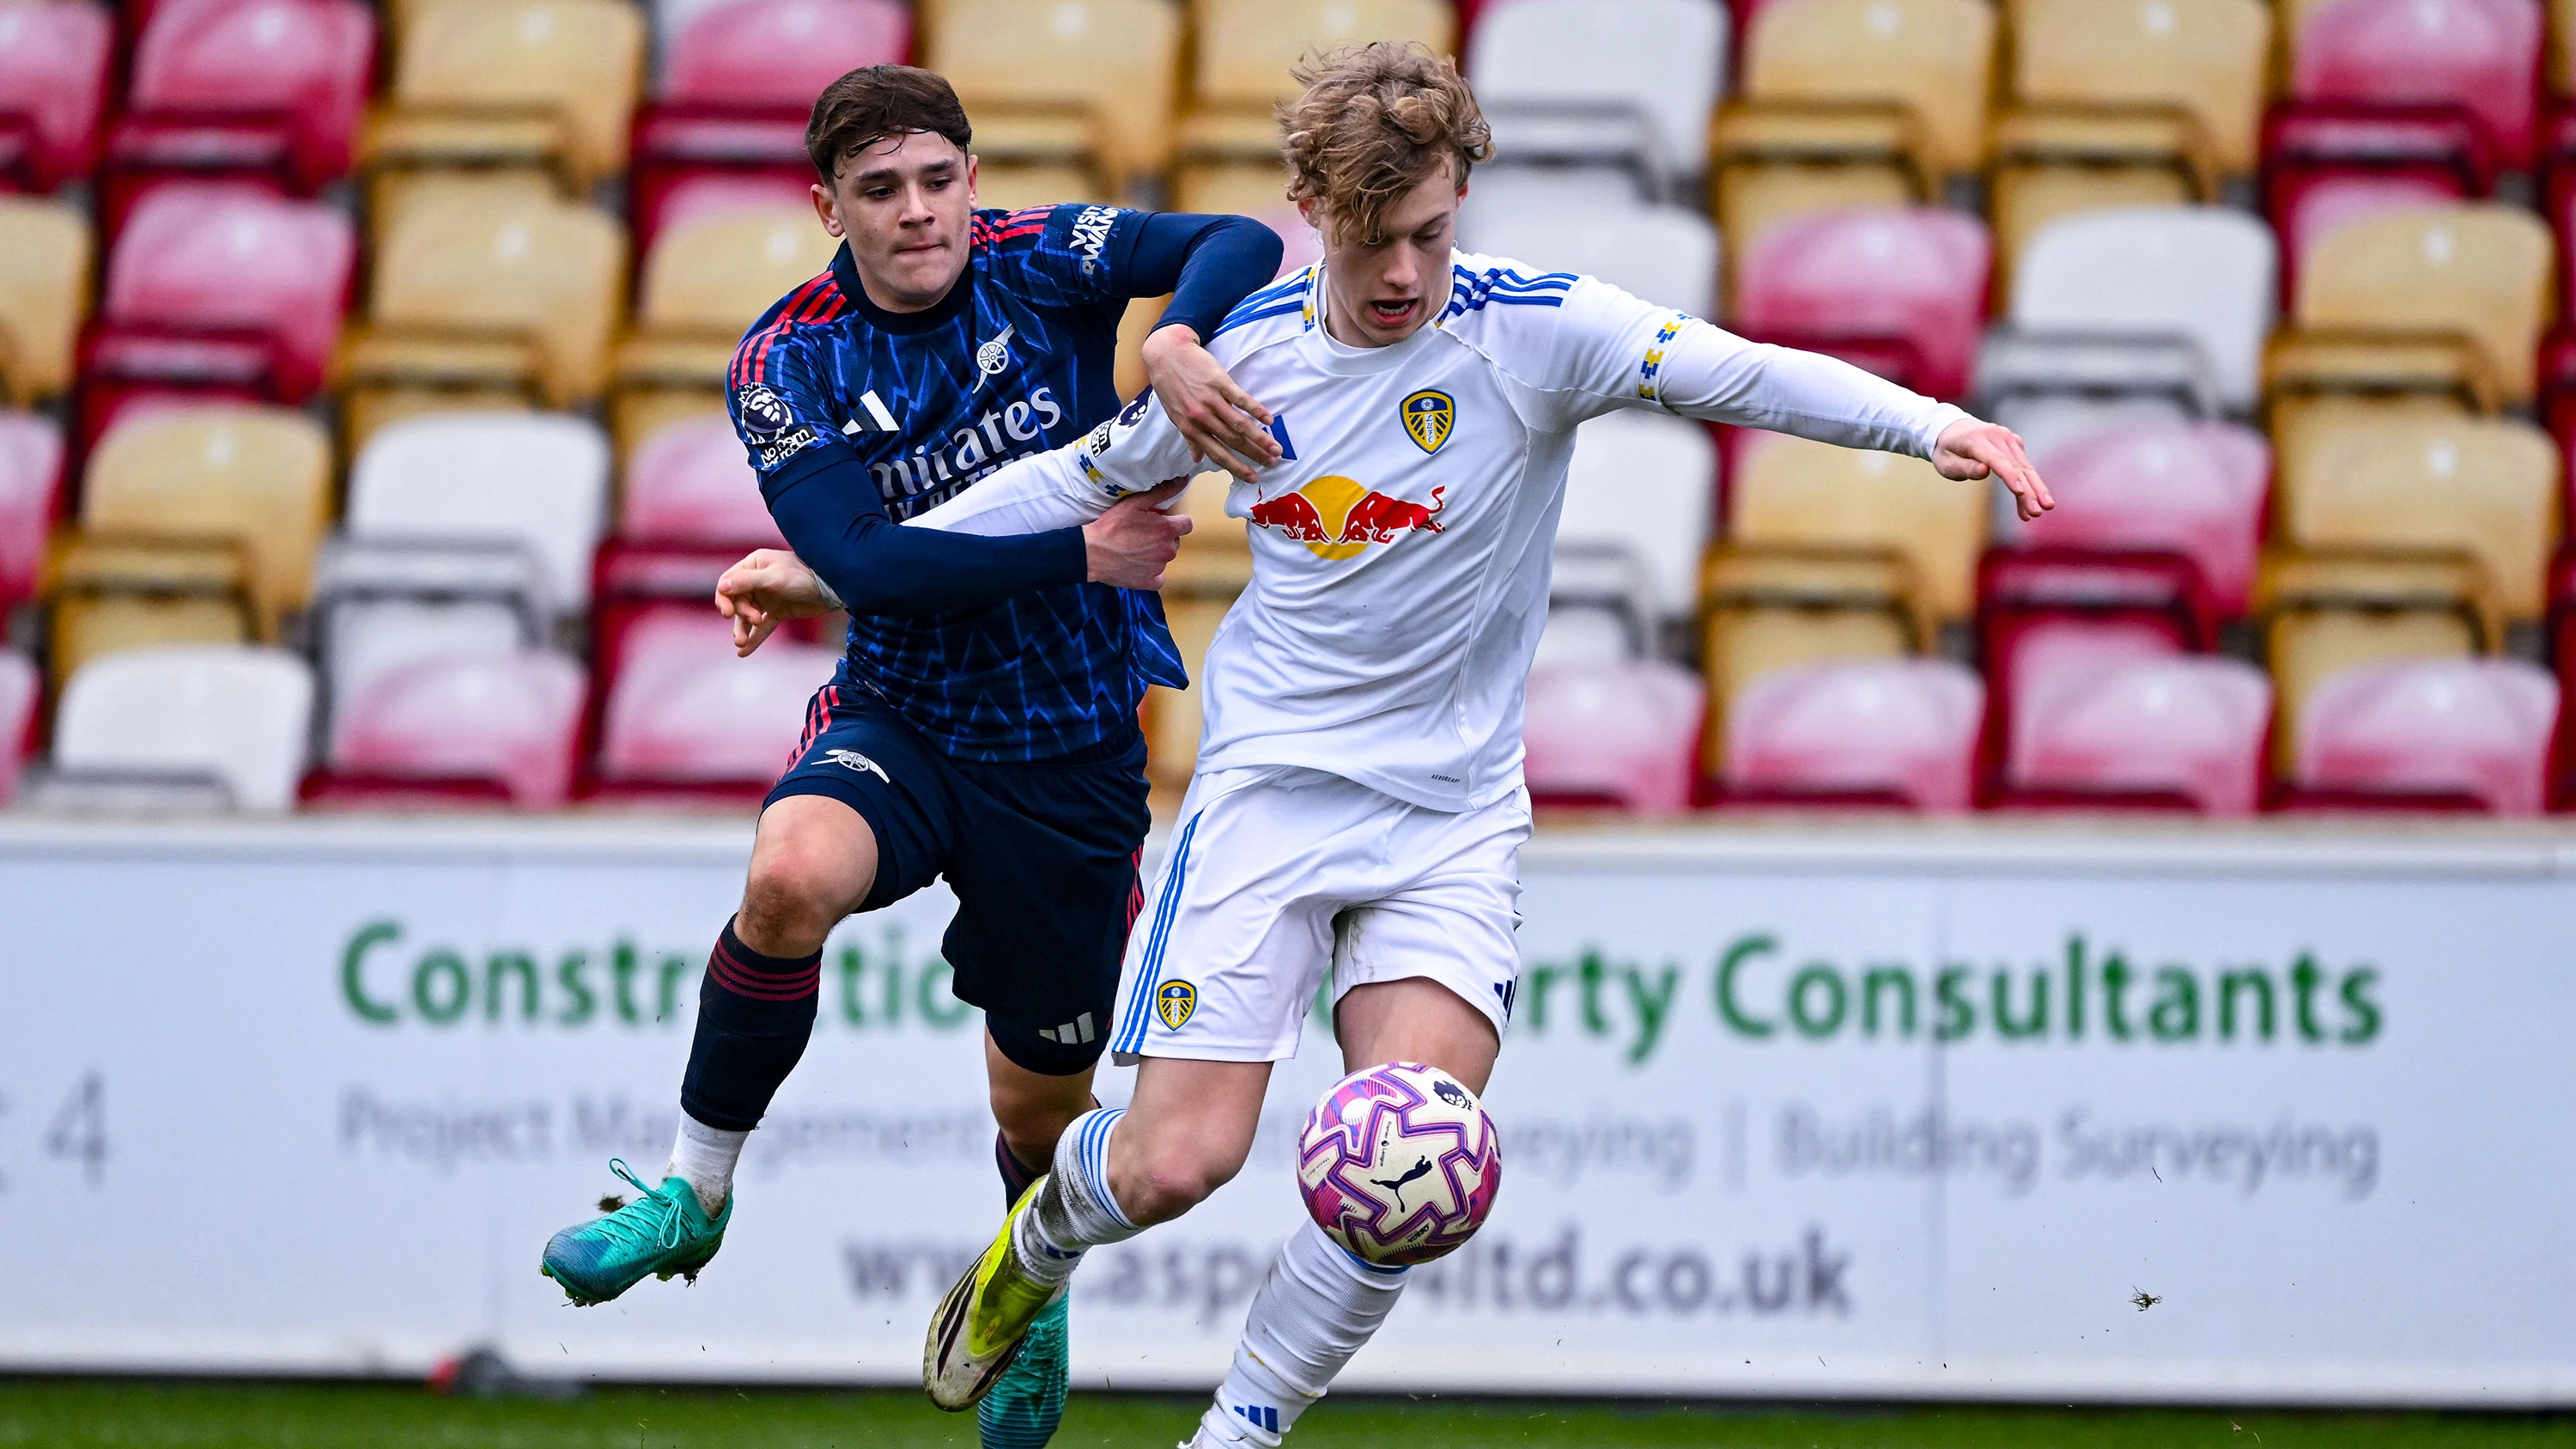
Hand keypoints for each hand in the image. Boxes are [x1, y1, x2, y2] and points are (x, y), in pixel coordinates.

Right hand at [715, 548, 835, 656]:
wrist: (833, 588)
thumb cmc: (804, 575)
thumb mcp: (774, 577)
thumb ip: (747, 582)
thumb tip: (722, 587)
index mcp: (753, 565)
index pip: (728, 583)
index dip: (724, 598)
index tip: (728, 613)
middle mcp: (756, 580)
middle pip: (737, 601)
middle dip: (742, 613)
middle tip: (755, 619)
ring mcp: (766, 597)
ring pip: (747, 616)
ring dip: (742, 630)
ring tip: (740, 644)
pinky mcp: (777, 612)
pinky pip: (762, 627)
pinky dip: (754, 638)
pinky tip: (743, 652)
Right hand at [1082, 479, 1193, 588]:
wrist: (1092, 552)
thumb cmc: (1112, 526)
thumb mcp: (1135, 503)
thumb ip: (1162, 492)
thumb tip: (1183, 481)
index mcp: (1167, 530)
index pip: (1187, 525)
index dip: (1175, 521)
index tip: (1162, 521)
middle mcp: (1168, 550)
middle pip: (1175, 541)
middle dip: (1164, 537)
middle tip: (1144, 533)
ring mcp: (1159, 568)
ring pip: (1165, 558)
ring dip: (1156, 553)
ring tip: (1136, 548)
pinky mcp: (1149, 582)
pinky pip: (1158, 578)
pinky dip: (1151, 572)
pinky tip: (1138, 565)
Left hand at [1142, 324, 1280, 482]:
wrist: (1166, 353)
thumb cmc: (1169, 385)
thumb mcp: (1174, 415)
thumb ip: (1189, 438)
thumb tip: (1197, 458)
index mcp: (1190, 428)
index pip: (1217, 453)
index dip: (1236, 467)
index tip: (1252, 477)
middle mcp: (1201, 417)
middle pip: (1233, 441)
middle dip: (1255, 454)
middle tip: (1272, 462)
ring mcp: (1211, 399)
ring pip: (1239, 424)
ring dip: (1260, 438)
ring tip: (1275, 448)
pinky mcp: (1219, 382)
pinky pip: (1241, 399)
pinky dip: (1256, 410)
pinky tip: (1269, 419)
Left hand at [1934, 418, 2052, 521]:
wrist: (1951, 428)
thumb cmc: (1946, 451)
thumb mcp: (1946, 463)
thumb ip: (1964, 467)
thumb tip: (1984, 471)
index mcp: (1976, 438)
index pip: (1996, 459)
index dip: (2009, 476)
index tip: (2020, 492)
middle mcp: (1996, 434)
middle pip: (2016, 465)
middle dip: (2029, 490)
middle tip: (2037, 511)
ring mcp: (2007, 437)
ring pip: (2024, 466)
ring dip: (2034, 489)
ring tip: (2042, 510)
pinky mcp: (2014, 443)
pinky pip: (2023, 465)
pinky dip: (2028, 483)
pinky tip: (2032, 501)